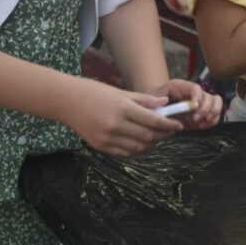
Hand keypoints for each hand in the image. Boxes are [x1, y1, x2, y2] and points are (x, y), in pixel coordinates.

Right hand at [63, 82, 181, 156]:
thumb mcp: (121, 92)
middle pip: (148, 136)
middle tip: (171, 130)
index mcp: (122, 108)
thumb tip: (165, 103)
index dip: (169, 125)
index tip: (178, 125)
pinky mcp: (101, 146)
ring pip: (139, 147)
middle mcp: (116, 125)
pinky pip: (126, 152)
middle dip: (163, 135)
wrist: (67, 102)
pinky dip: (138, 149)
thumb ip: (144, 100)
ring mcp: (107, 138)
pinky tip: (143, 142)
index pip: (153, 120)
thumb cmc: (95, 92)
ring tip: (158, 136)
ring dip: (152, 144)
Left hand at [150, 79, 223, 128]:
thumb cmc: (155, 100)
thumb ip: (158, 100)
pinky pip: (215, 114)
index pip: (196, 88)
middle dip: (205, 109)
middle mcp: (194, 94)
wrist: (158, 105)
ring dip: (212, 114)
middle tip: (195, 118)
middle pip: (209, 96)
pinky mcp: (203, 113)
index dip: (197, 97)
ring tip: (202, 123)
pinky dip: (213, 121)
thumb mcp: (153, 97)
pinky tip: (203, 126)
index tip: (193, 107)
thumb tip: (165, 102)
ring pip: (216, 103)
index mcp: (183, 87)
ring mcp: (200, 103)